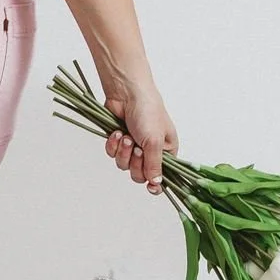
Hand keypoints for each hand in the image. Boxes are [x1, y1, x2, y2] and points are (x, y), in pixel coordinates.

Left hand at [101, 74, 179, 193]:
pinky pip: (113, 154)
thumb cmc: (148, 111)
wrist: (126, 92)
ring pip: (124, 165)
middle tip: (136, 148)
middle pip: (140, 174)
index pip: (162, 175)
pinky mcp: (118, 140)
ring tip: (126, 136)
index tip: (151, 187)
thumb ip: (155, 165)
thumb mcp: (154, 141)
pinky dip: (113, 145)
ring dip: (124, 152)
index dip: (155, 183)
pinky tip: (117, 132)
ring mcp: (133, 145)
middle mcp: (150, 150)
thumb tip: (156, 183)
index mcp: (166, 151)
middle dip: (135, 162)